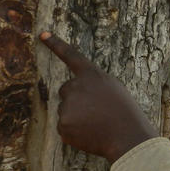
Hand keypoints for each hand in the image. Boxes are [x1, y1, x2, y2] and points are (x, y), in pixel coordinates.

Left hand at [40, 32, 156, 162]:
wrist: (127, 137)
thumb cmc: (125, 113)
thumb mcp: (114, 89)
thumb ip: (93, 85)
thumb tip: (75, 92)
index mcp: (91, 75)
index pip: (71, 55)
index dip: (55, 44)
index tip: (42, 33)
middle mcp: (75, 86)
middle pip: (66, 90)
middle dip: (76, 99)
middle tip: (96, 111)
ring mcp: (67, 106)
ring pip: (65, 110)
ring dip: (77, 117)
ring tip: (97, 124)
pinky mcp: (63, 125)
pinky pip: (64, 127)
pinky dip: (74, 132)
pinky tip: (90, 134)